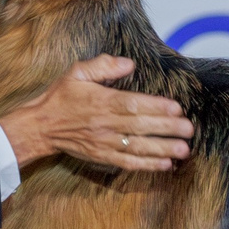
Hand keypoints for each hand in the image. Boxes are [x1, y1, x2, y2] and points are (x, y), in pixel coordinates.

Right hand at [0, 57, 191, 173]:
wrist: (40, 126)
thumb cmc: (61, 97)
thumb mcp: (77, 72)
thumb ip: (103, 65)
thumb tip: (128, 63)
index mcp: (100, 101)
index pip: (132, 105)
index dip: (156, 107)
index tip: (177, 108)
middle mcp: (104, 124)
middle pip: (140, 127)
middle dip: (166, 129)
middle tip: (189, 130)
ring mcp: (103, 143)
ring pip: (137, 147)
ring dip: (162, 149)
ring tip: (184, 150)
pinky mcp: (102, 156)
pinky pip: (127, 163)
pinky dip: (147, 165)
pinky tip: (165, 164)